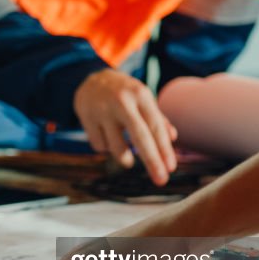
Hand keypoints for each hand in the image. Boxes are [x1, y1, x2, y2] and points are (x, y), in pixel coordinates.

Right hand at [74, 69, 176, 184]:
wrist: (89, 79)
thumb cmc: (124, 93)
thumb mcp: (142, 99)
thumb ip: (157, 118)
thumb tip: (172, 138)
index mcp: (140, 95)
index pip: (155, 126)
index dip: (164, 149)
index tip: (171, 168)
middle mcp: (122, 102)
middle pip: (140, 137)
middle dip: (152, 161)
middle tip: (161, 180)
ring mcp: (102, 110)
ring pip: (117, 148)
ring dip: (125, 159)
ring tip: (128, 160)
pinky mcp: (86, 118)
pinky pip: (100, 146)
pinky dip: (106, 147)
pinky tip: (107, 136)